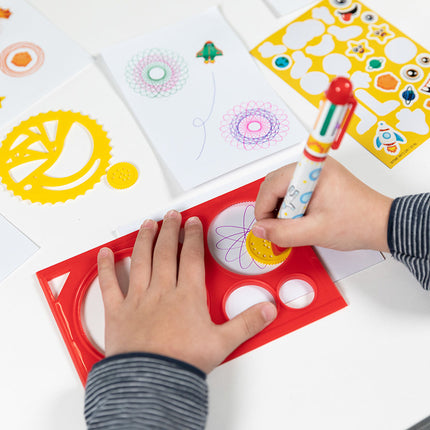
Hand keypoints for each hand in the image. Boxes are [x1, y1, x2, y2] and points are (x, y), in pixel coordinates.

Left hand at [97, 210, 276, 373]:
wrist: (153, 383)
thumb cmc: (183, 362)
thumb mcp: (222, 342)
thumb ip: (246, 323)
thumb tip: (267, 310)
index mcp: (186, 296)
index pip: (191, 257)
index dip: (193, 236)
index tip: (193, 223)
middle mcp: (161, 291)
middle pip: (165, 252)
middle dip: (169, 230)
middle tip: (171, 216)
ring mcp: (138, 299)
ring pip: (141, 260)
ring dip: (144, 239)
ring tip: (147, 224)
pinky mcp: (118, 311)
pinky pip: (109, 285)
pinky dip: (106, 267)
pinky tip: (105, 253)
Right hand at [253, 157, 391, 251]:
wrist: (381, 224)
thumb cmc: (358, 222)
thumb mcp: (315, 232)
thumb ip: (283, 232)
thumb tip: (260, 230)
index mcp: (312, 171)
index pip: (272, 184)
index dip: (264, 207)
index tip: (266, 226)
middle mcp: (312, 167)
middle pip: (273, 183)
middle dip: (272, 207)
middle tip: (281, 226)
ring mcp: (315, 173)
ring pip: (281, 188)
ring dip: (281, 208)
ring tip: (297, 223)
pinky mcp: (318, 181)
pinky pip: (293, 191)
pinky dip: (291, 207)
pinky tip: (302, 219)